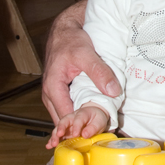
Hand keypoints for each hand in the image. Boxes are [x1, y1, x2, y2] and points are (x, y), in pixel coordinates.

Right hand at [41, 0, 120, 123]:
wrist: (65, 30)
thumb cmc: (70, 40)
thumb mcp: (86, 54)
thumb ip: (99, 72)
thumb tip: (113, 91)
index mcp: (52, 87)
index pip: (65, 117)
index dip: (80, 126)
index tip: (97, 132)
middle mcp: (50, 94)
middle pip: (64, 121)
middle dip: (80, 129)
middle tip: (100, 135)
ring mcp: (55, 95)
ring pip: (66, 117)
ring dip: (80, 123)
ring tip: (99, 129)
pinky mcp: (62, 93)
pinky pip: (70, 109)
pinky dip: (80, 115)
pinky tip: (94, 118)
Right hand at [46, 105, 109, 148]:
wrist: (93, 115)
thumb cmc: (96, 119)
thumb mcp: (99, 122)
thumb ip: (93, 128)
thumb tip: (85, 135)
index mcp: (83, 114)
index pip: (78, 119)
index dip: (76, 126)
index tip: (76, 134)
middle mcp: (72, 117)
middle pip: (65, 121)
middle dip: (61, 128)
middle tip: (59, 135)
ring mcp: (67, 124)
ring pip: (59, 127)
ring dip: (55, 135)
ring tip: (53, 143)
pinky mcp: (65, 131)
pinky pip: (57, 134)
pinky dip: (52, 140)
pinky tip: (49, 145)